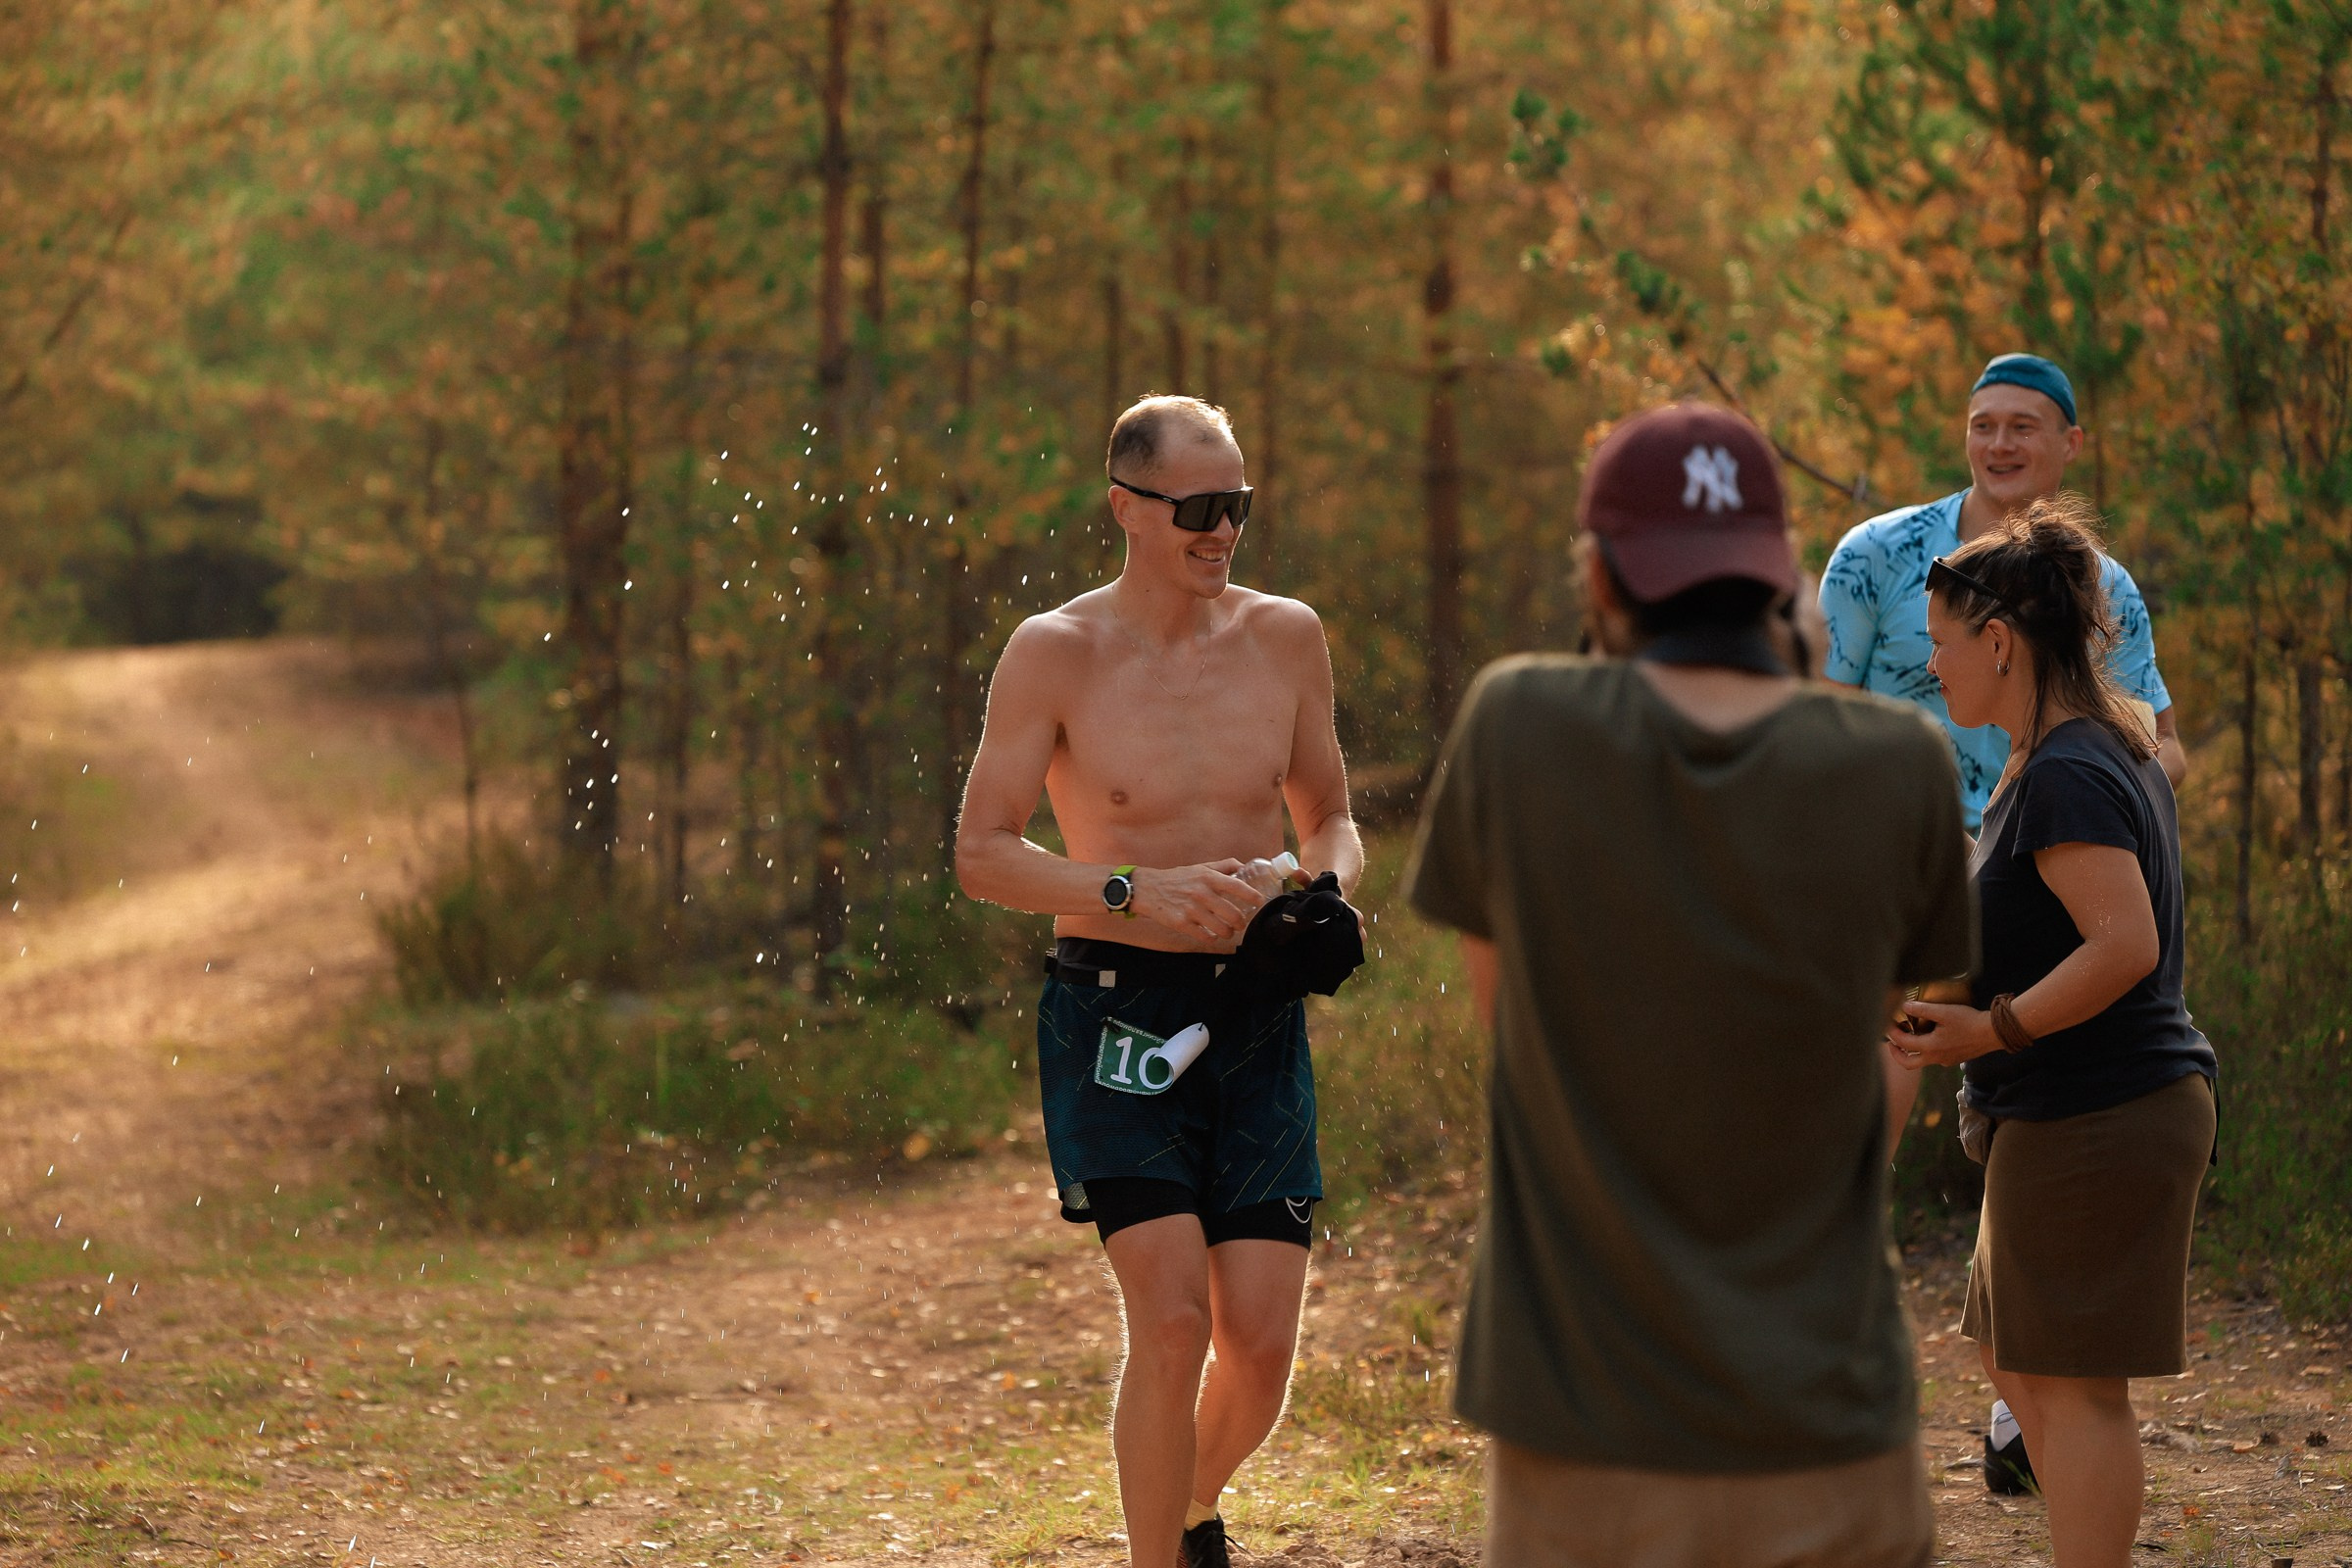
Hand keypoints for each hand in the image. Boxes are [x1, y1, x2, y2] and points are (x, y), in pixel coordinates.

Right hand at [1131, 860, 1267, 944]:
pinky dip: (1212, 938)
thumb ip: (1223, 866)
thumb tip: (1245, 866)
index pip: (1237, 886)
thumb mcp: (1200, 867)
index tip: (1260, 901)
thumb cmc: (1177, 878)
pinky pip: (1205, 937)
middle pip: (1233, 914)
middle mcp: (1201, 893)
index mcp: (1208, 877)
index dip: (1252, 895)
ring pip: (1221, 928)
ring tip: (1228, 931)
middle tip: (1241, 923)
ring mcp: (1191, 910)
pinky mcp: (1182, 924)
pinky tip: (1211, 935)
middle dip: (1241, 922)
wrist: (1147, 889)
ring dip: (1228, 933)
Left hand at [1883, 1000, 2003, 1067]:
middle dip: (1896, 1053)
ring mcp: (1946, 1061)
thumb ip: (1922, 1009)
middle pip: (1908, 1063)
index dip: (1892, 1033)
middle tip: (1890, 1042)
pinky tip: (1930, 1036)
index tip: (1886, 1024)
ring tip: (1909, 1035)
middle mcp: (1936, 1058)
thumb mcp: (1944, 1012)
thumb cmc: (1969, 1022)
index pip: (1903, 1043)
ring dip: (1912, 1051)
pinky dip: (1926, 1050)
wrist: (1993, 1033)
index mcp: (1931, 1048)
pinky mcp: (1954, 1059)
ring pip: (1922, 1061)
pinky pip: (1934, 1058)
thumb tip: (1904, 1006)